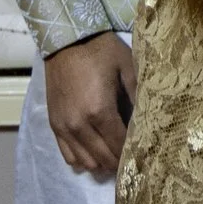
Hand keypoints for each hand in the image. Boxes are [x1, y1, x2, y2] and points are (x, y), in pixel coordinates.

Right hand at [42, 32, 137, 177]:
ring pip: (85, 162)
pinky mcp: (54, 124)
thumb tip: (149, 123)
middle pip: (103, 159)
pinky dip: (82, 159)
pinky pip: (68, 155)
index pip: (119, 146)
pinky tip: (95, 151)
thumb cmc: (101, 51)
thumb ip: (138, 97)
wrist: (66, 40)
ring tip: (115, 154)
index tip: (145, 154)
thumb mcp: (128, 68)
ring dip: (102, 162)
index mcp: (100, 111)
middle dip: (119, 161)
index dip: (133, 154)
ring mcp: (63, 127)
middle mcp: (79, 125)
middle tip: (133, 157)